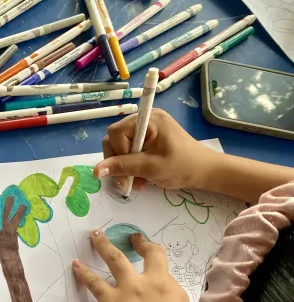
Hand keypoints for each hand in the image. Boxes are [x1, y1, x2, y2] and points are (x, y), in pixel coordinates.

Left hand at [72, 231, 190, 301]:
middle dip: (141, 243)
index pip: (166, 274)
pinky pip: (94, 282)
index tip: (152, 262)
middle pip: (151, 255)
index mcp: (175, 295)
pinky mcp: (110, 299)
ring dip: (105, 245)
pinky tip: (76, 265)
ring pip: (117, 259)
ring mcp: (132, 289)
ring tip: (96, 235)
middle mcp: (155, 285)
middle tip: (132, 237)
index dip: (158, 267)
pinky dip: (83, 272)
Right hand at [94, 109, 216, 191]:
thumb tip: (96, 170)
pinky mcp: (148, 138)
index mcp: (149, 119)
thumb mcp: (151, 168)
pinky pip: (129, 149)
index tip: (129, 171)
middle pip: (115, 139)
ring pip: (120, 147)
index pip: (116, 133)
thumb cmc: (182, 167)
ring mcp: (147, 128)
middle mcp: (145, 119)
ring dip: (125, 166)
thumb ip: (123, 167)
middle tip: (129, 182)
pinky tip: (141, 176)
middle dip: (119, 162)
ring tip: (137, 181)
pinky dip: (131, 164)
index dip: (117, 153)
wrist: (205, 171)